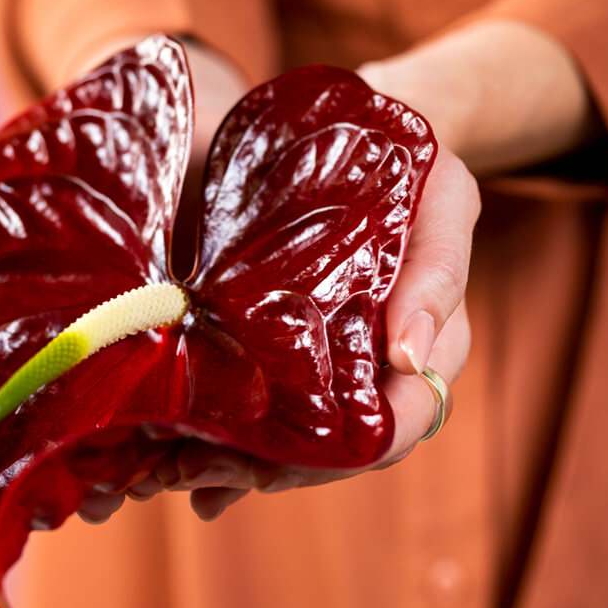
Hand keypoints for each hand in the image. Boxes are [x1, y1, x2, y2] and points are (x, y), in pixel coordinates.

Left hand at [79, 149, 479, 522]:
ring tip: (166, 474)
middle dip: (271, 472)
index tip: (294, 459)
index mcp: (427, 344)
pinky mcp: (277, 356)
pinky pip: (252, 418)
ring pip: (287, 445)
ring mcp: (324, 368)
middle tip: (201, 473)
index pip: (403, 421)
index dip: (357, 451)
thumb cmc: (407, 163)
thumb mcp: (443, 196)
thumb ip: (439, 270)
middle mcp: (375, 369)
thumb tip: (409, 354)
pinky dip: (212, 450)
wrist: (350, 133)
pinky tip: (164, 466)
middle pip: (334, 450)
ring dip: (229, 469)